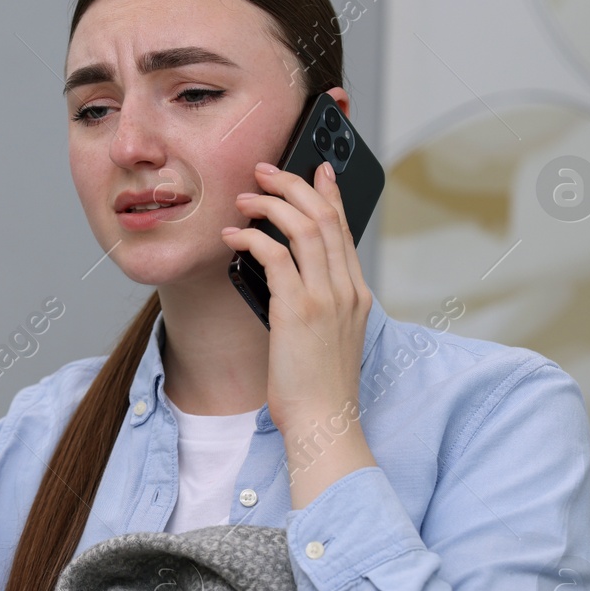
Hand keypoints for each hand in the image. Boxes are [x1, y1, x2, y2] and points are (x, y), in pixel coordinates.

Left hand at [222, 160, 376, 505]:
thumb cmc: (318, 387)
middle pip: (324, 217)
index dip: (329, 193)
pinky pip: (275, 256)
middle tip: (265, 170)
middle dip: (293, 185)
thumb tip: (282, 274)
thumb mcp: (326, 336)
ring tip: (244, 198)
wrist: (324, 421)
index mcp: (356, 294)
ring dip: (270, 204)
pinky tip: (233, 236)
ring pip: (302, 227)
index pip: (344, 229)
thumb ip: (316, 302)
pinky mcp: (299, 311)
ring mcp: (326, 298)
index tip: (315, 169)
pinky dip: (252, 239)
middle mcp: (346, 289)